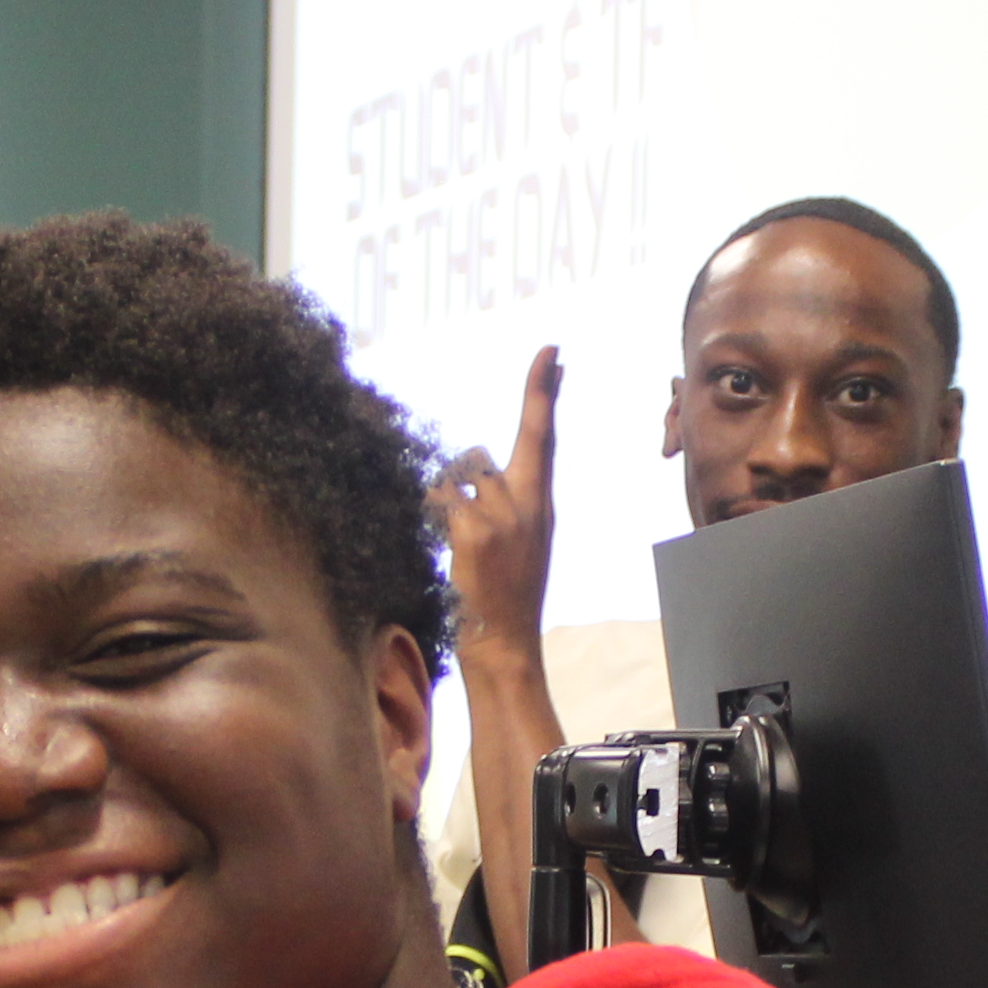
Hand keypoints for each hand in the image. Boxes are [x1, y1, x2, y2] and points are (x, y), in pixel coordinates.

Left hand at [429, 349, 562, 669]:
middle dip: (462, 485)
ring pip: (456, 478)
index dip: (544, 389)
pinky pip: (441, 498)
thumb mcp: (525, 538)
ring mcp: (501, 515)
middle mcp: (526, 502)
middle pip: (479, 458)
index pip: (543, 433)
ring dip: (447, 505)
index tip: (551, 351)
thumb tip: (479, 468)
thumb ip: (511, 498)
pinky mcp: (474, 529)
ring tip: (463, 547)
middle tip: (470, 532)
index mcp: (541, 502)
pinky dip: (436, 517)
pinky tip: (452, 549)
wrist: (503, 636)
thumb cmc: (506, 590)